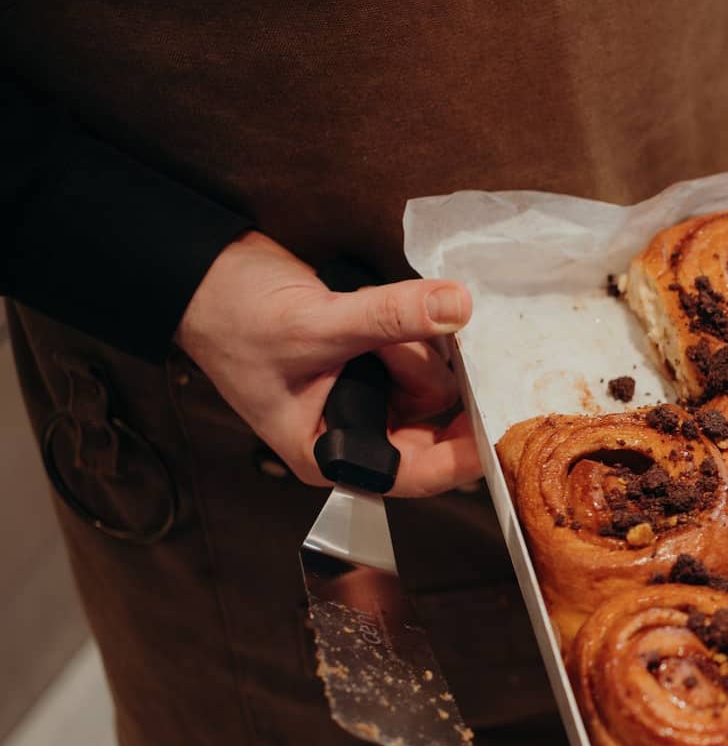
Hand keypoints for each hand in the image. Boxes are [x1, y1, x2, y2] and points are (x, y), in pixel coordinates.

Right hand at [176, 231, 482, 495]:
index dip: (466, 453)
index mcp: (333, 452)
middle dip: (430, 375)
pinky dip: (416, 329)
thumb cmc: (235, 317)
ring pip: (433, 380)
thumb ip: (389, 317)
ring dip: (416, 343)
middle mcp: (358, 432)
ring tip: (366, 316)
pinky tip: (398, 307)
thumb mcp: (315, 324)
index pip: (420, 472)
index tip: (506, 422)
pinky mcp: (377, 361)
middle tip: (407, 336)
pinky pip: (422, 351)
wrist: (203, 273)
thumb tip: (457, 307)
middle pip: (435, 421)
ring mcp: (370, 396)